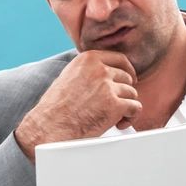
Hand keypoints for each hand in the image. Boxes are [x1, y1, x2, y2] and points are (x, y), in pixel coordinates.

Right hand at [14, 51, 141, 155]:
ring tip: (115, 118)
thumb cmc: (55, 107)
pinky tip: (119, 124)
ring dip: (126, 106)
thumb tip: (107, 75)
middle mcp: (99, 70)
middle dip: (124, 92)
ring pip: (132, 93)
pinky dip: (131, 117)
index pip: (119, 59)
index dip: (128, 70)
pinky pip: (135, 108)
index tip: (130, 79)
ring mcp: (108, 87)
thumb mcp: (69, 77)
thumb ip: (88, 72)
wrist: (50, 126)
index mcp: (88, 59)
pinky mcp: (115, 105)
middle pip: (127, 78)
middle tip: (117, 105)